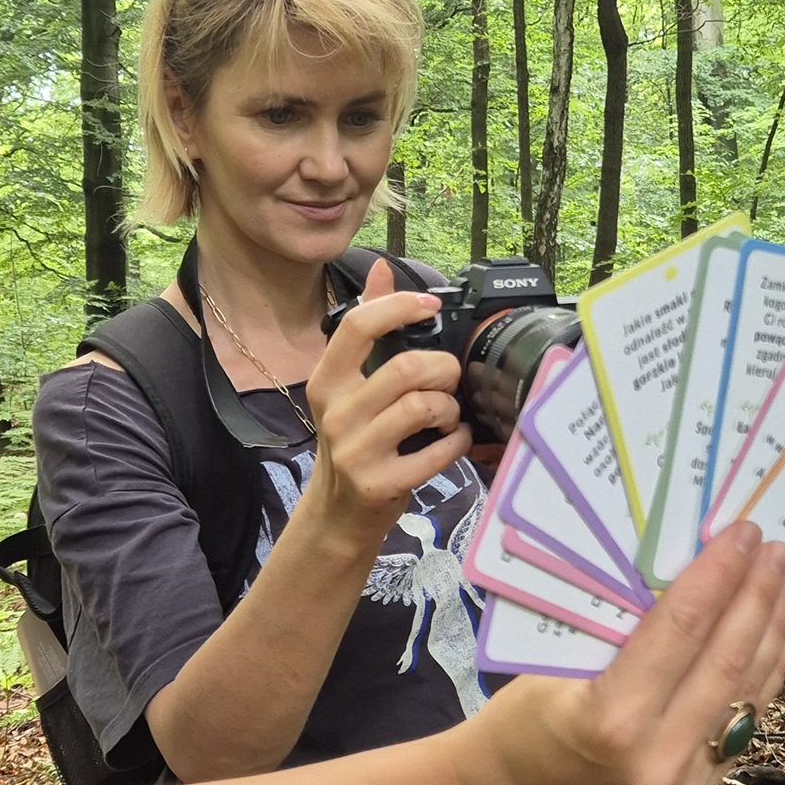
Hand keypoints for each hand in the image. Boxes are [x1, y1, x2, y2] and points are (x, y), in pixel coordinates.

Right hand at [300, 258, 471, 546]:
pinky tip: (453, 439)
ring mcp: (356, 451)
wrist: (337, 515)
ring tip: (448, 414)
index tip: (429, 305)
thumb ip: (365, 329)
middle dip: (443, 369)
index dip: (399, 307)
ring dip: (450, 407)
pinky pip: (437, 451)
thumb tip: (380, 269)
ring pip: (424, 406)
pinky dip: (457, 441)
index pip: (358, 327)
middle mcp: (336, 413)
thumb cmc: (354, 442)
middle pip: (407, 368)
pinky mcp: (379, 483)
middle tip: (449, 380)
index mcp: (326, 381)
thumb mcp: (349, 386)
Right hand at [464, 521, 784, 784]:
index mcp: (613, 719)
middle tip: (778, 547)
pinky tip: (782, 637)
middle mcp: (657, 758)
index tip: (743, 533)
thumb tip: (687, 566)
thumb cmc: (520, 718)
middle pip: (726, 660)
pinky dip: (766, 674)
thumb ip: (623, 627)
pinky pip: (742, 723)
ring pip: (747, 694)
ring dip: (776, 632)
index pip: (683, 629)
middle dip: (758, 597)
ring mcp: (684, 784)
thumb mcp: (556, 661)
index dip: (719, 575)